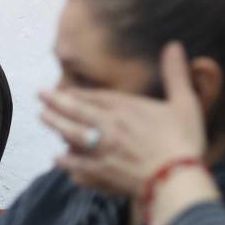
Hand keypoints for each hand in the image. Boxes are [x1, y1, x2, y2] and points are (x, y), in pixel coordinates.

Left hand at [39, 42, 208, 197]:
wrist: (175, 178)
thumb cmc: (183, 141)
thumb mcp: (185, 103)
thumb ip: (175, 74)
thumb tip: (174, 45)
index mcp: (126, 109)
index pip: (93, 97)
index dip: (76, 93)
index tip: (62, 89)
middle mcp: (108, 127)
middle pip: (75, 112)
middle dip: (55, 102)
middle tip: (39, 96)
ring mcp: (100, 151)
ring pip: (71, 135)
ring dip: (55, 125)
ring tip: (42, 117)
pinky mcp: (100, 173)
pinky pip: (76, 166)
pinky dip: (66, 162)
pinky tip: (57, 159)